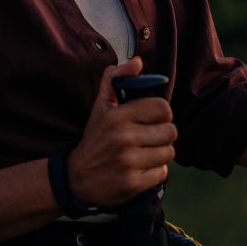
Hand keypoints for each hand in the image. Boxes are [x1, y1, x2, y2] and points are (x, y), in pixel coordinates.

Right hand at [67, 57, 176, 206]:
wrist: (76, 178)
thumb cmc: (95, 138)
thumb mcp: (100, 106)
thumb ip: (116, 78)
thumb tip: (137, 62)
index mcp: (117, 116)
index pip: (162, 108)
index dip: (162, 114)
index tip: (153, 119)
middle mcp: (123, 138)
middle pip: (170, 131)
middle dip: (163, 135)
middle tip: (149, 138)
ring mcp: (128, 162)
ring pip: (169, 152)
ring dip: (160, 153)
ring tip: (145, 153)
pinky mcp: (132, 184)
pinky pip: (162, 173)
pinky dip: (155, 172)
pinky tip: (141, 168)